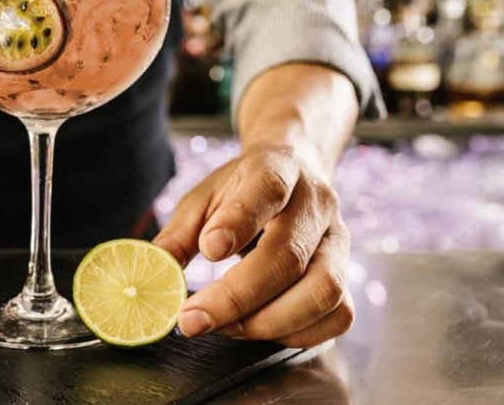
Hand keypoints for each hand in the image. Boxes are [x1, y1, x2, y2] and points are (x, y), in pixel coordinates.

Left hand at [155, 143, 353, 347]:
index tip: (208, 251)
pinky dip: (297, 334)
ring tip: (225, 326)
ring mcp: (339, 241)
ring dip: (269, 321)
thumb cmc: (242, 190)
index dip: (239, 221)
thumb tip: (155, 271)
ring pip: (324, 291)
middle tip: (193, 318)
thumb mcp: (204, 197)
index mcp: (278, 168)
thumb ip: (179, 233)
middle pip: (289, 255)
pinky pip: (338, 316)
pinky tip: (260, 329)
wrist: (295, 171)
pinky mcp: (348, 275)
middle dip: (238, 296)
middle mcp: (316, 204)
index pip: (267, 188)